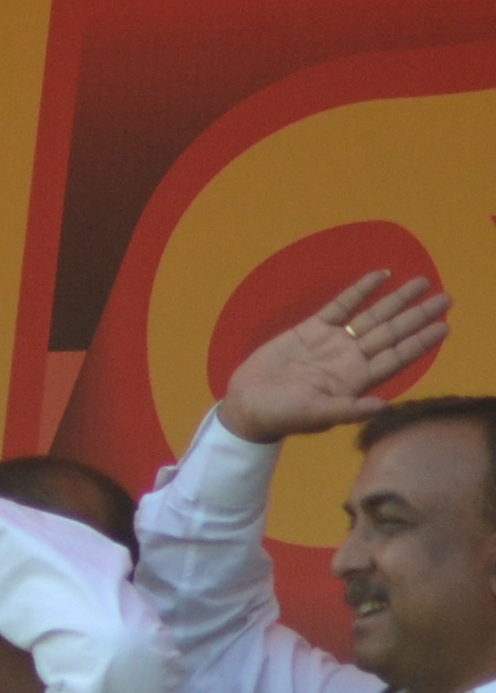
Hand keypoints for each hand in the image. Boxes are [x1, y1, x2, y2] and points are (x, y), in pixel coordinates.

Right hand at [221, 272, 453, 442]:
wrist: (247, 404)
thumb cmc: (281, 416)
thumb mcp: (315, 416)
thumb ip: (349, 410)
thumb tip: (384, 407)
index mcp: (356, 380)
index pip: (396, 357)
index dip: (419, 342)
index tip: (443, 327)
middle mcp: (350, 358)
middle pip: (391, 332)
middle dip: (417, 315)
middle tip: (445, 298)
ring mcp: (333, 342)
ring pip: (372, 316)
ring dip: (397, 300)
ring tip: (422, 282)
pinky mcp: (311, 330)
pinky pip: (341, 306)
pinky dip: (360, 291)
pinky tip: (380, 276)